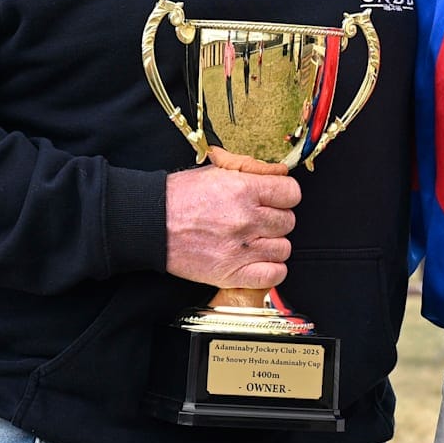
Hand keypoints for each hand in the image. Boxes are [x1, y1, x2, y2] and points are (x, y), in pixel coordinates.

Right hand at [165, 163, 300, 289]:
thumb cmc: (180, 197)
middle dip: (276, 219)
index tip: (275, 199)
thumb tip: (280, 172)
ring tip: (254, 240)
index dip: (284, 195)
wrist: (151, 224)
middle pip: (288, 221)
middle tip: (258, 219)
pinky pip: (274, 274)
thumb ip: (253, 168)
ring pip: (284, 248)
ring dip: (272, 244)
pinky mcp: (231, 273)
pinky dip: (271, 269)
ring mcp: (241, 249)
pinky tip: (257, 259)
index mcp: (243, 190)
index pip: (292, 193)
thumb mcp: (217, 169)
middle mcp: (246, 219)